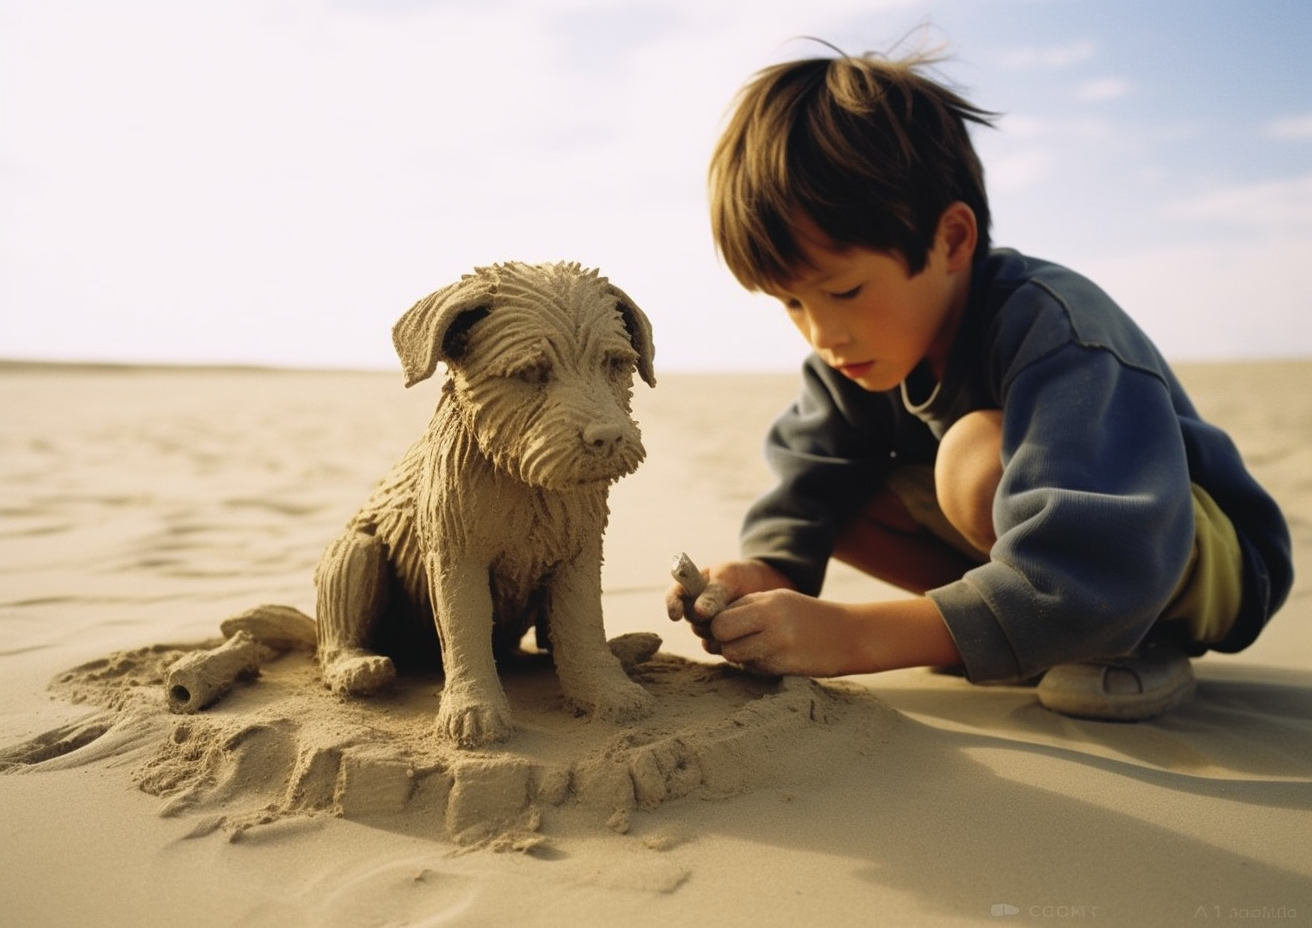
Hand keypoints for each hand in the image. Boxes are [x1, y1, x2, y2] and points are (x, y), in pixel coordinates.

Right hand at [664, 558, 792, 653]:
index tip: (676, 615)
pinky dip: (726, 638)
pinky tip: (740, 628)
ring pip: (703, 633)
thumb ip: (714, 593)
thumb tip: (698, 613)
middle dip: (706, 615)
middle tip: (726, 606)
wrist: (762, 587)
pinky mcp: (718, 639)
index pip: (673, 597)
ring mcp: (705, 625)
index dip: (672, 606)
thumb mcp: (727, 576)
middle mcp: (693, 608)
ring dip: (718, 625)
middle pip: (691, 619)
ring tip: (738, 612)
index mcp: (688, 587)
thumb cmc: (739, 575)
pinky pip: (715, 645)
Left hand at [708, 589, 859, 677]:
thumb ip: (746, 608)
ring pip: (735, 657)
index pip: (719, 619)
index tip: (725, 626)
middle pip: (722, 640)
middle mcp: (770, 625)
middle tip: (735, 638)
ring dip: (738, 655)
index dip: (716, 625)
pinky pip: (753, 668)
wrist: (848, 635)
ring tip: (756, 645)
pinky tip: (773, 655)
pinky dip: (755, 664)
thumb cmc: (808, 615)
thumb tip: (710, 622)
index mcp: (767, 604)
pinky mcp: (784, 668)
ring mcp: (778, 648)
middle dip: (722, 641)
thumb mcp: (777, 600)